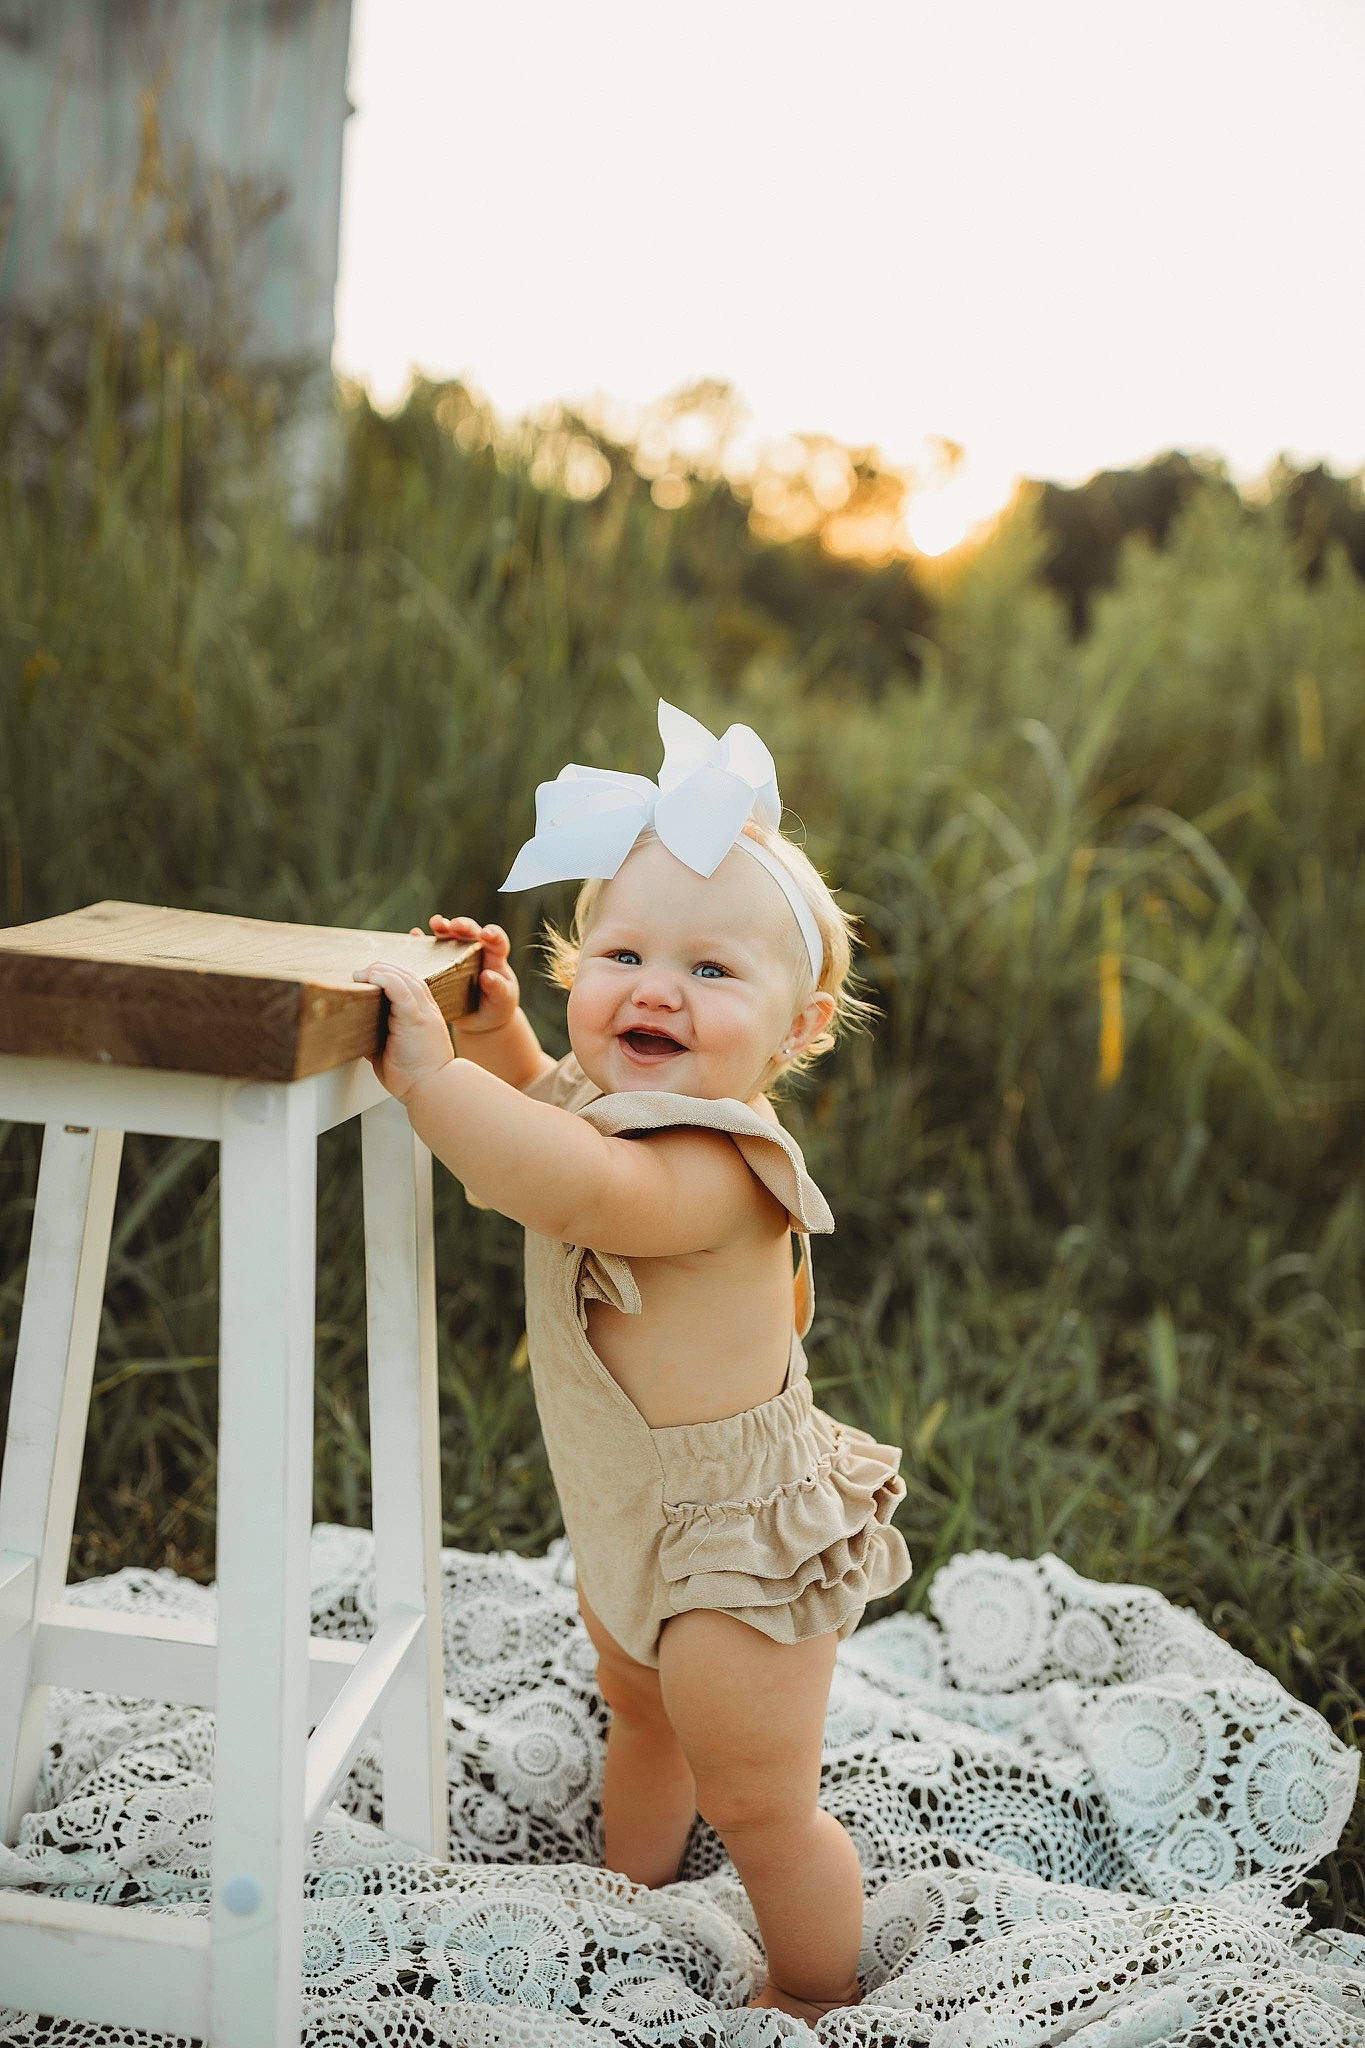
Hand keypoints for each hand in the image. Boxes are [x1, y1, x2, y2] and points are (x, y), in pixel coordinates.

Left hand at [351, 961, 455, 1101]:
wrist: (433, 1090)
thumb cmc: (415, 1078)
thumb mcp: (394, 1052)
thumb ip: (381, 1039)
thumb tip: (359, 1037)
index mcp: (424, 1017)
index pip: (411, 986)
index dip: (392, 977)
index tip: (372, 978)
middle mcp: (427, 1011)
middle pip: (408, 977)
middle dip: (383, 969)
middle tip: (362, 973)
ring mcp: (423, 1013)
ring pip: (405, 978)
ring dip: (381, 971)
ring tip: (362, 973)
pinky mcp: (416, 1019)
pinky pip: (401, 990)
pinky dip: (386, 979)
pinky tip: (372, 977)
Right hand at [408, 914, 520, 1034]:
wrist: (480, 1019)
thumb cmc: (496, 1006)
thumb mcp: (502, 1000)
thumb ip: (498, 988)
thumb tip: (487, 976)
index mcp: (495, 957)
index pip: (497, 940)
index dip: (492, 934)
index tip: (485, 934)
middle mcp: (475, 950)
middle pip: (470, 931)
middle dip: (463, 925)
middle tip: (454, 926)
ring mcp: (456, 955)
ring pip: (450, 935)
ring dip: (442, 927)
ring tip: (435, 923)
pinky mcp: (439, 963)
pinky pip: (429, 949)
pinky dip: (421, 941)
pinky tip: (414, 935)